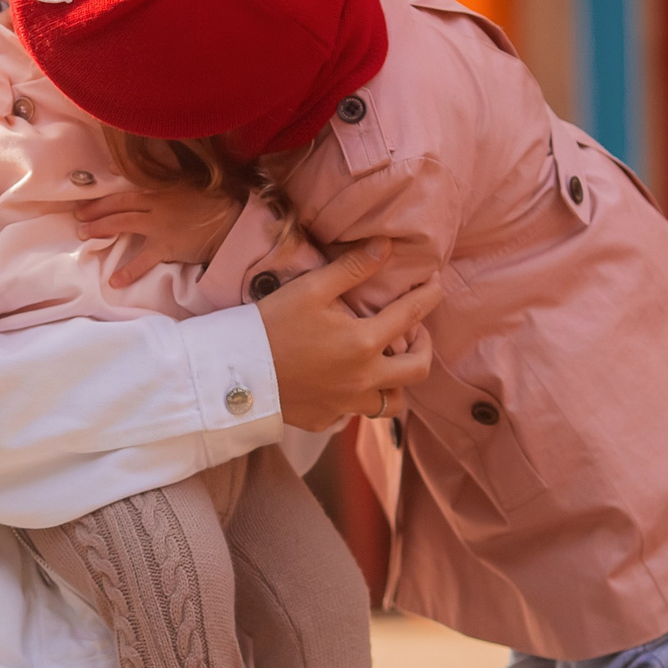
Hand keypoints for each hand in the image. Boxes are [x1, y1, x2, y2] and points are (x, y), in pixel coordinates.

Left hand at [73, 184, 244, 286]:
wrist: (230, 219)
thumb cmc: (211, 201)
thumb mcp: (187, 183)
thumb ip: (165, 180)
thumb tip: (137, 177)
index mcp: (159, 190)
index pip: (124, 194)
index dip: (102, 199)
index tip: (84, 204)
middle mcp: (155, 205)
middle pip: (118, 207)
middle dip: (95, 213)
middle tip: (78, 220)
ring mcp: (160, 225)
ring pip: (123, 224)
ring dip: (101, 230)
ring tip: (85, 237)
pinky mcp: (167, 245)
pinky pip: (144, 260)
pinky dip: (129, 271)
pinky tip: (114, 281)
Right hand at [256, 239, 439, 429]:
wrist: (232, 372)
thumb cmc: (270, 324)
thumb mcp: (311, 288)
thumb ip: (353, 268)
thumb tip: (387, 246)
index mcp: (364, 343)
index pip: (412, 315)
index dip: (429, 295)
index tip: (435, 284)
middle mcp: (363, 379)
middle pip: (417, 370)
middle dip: (424, 348)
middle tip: (414, 332)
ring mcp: (346, 405)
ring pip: (392, 402)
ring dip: (395, 382)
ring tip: (384, 363)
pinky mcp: (326, 420)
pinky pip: (356, 413)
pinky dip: (359, 397)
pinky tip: (344, 382)